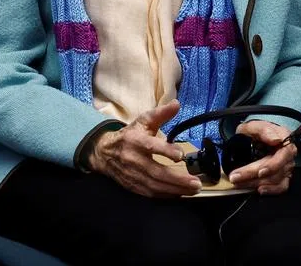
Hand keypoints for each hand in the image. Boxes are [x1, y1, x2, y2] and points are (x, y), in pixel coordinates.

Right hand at [86, 100, 201, 197]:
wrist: (104, 152)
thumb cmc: (129, 136)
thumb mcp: (143, 121)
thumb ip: (160, 114)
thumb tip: (176, 104)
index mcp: (135, 140)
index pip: (151, 146)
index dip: (165, 150)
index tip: (180, 154)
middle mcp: (133, 159)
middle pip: (156, 172)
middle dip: (177, 179)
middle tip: (196, 182)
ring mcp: (132, 175)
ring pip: (155, 186)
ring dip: (176, 189)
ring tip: (193, 189)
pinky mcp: (133, 186)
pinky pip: (151, 194)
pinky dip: (166, 195)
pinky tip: (180, 193)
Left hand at [227, 120, 297, 194]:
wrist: (256, 138)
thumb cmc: (255, 132)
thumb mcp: (253, 126)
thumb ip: (262, 130)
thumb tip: (274, 139)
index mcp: (285, 139)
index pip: (283, 154)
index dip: (272, 165)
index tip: (259, 171)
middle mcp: (289, 155)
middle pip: (276, 169)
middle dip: (254, 174)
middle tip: (235, 177)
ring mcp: (287, 167)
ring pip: (276, 179)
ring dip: (256, 183)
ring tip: (239, 183)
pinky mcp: (284, 176)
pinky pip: (281, 187)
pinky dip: (271, 190)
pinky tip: (258, 190)